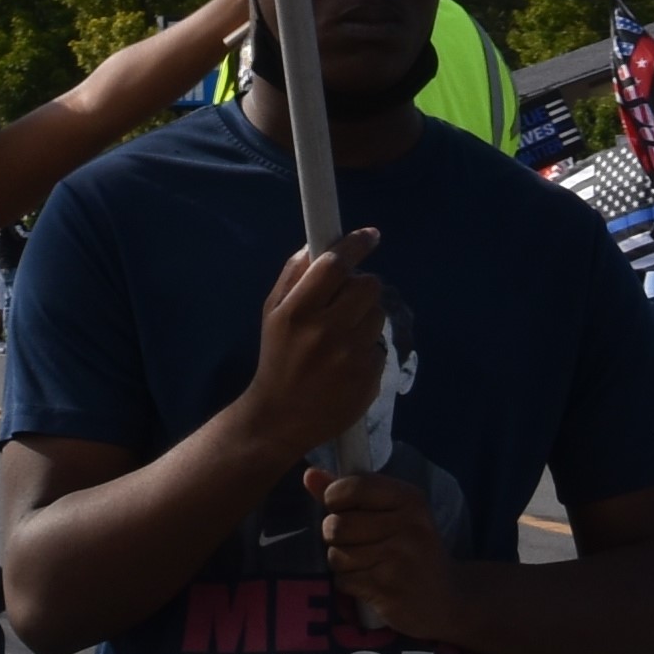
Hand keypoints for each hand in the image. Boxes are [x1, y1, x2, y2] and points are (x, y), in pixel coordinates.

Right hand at [240, 230, 394, 462]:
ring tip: (345, 334)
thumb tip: (317, 245)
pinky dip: (368, 347)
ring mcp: (351, 356)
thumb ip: (293, 275)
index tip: (370, 235)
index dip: (355, 245)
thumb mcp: (272, 313)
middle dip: (361, 286)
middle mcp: (326, 332)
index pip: (334, 265)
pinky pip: (380, 345)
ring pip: (378, 314)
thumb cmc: (277, 357)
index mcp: (296, 312)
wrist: (281, 417)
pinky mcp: (369, 378)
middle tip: (347, 299)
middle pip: (367, 286)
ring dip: (366, 316)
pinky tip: (348, 361)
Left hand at [315, 463, 456, 635]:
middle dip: (336, 537)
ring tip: (366, 564)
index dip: (334, 499)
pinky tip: (370, 583)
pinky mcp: (388, 589)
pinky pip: (343, 580)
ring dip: (342, 563)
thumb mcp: (391, 514)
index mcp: (409, 498)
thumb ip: (348, 493)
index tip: (342, 509)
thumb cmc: (412, 549)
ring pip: (336, 554)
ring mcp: (399, 558)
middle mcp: (408, 525)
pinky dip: (349, 584)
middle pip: (337, 524)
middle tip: (357, 544)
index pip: (352, 486)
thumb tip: (309, 474)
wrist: (448, 599)